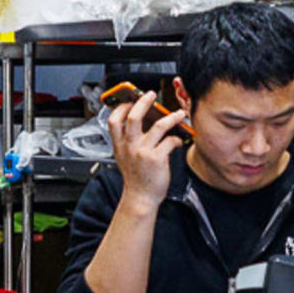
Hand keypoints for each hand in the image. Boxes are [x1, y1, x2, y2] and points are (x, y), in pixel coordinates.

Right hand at [106, 88, 184, 209]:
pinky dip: (177, 139)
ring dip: (172, 117)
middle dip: (144, 102)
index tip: (129, 100)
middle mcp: (130, 146)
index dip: (121, 108)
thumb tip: (141, 122)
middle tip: (152, 94)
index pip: (113, 121)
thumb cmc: (136, 178)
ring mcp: (143, 152)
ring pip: (158, 126)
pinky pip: (170, 141)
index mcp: (120, 145)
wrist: (141, 198)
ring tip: (180, 114)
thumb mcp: (124, 157)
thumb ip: (128, 141)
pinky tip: (178, 140)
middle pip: (134, 116)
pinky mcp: (157, 159)